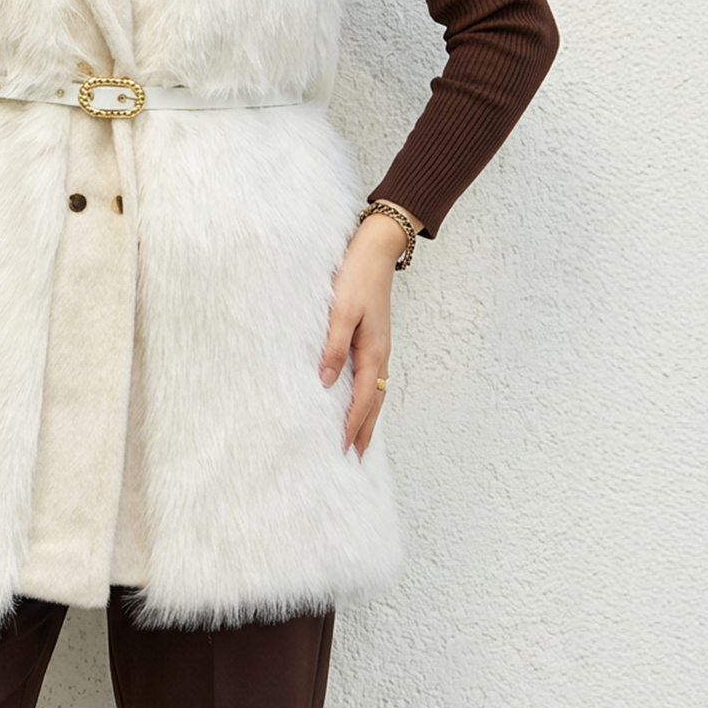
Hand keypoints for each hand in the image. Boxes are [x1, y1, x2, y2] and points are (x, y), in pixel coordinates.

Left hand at [319, 205, 416, 457]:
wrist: (375, 250)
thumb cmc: (356, 277)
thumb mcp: (341, 311)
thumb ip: (334, 347)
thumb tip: (327, 382)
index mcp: (373, 352)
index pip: (363, 400)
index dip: (352, 425)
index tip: (342, 449)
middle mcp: (380, 354)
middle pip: (374, 403)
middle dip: (364, 431)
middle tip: (354, 458)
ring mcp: (380, 347)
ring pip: (376, 392)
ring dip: (368, 417)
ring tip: (358, 439)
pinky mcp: (375, 339)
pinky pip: (373, 378)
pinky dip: (369, 397)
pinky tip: (359, 400)